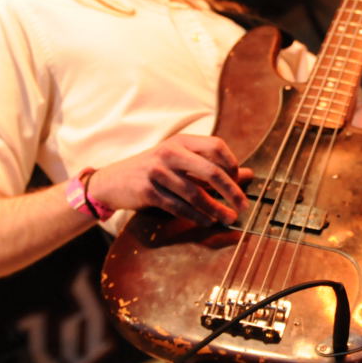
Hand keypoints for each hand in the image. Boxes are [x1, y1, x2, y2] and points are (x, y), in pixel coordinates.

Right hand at [86, 135, 251, 225]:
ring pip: (196, 194)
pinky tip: (207, 221)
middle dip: (231, 191)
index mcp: (181, 141)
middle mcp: (170, 152)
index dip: (233, 163)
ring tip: (228, 218)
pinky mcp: (148, 191)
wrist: (112, 181)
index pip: (216, 146)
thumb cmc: (153, 170)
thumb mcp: (180, 162)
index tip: (240, 180)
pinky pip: (179, 207)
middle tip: (244, 205)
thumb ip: (212, 166)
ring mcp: (158, 171)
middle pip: (211, 171)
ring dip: (216, 209)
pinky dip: (196, 216)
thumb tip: (249, 174)